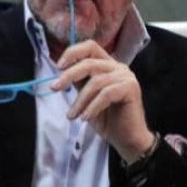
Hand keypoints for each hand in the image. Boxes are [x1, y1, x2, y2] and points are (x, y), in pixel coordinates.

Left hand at [51, 40, 153, 161]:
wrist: (126, 139)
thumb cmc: (106, 119)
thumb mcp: (86, 97)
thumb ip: (79, 82)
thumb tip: (61, 71)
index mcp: (108, 65)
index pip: (90, 47)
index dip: (73, 53)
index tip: (58, 66)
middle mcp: (118, 67)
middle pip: (90, 62)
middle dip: (69, 75)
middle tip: (55, 88)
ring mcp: (126, 77)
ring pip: (96, 82)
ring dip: (80, 100)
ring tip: (72, 116)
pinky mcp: (131, 88)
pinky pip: (106, 94)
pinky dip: (92, 107)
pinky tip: (85, 118)